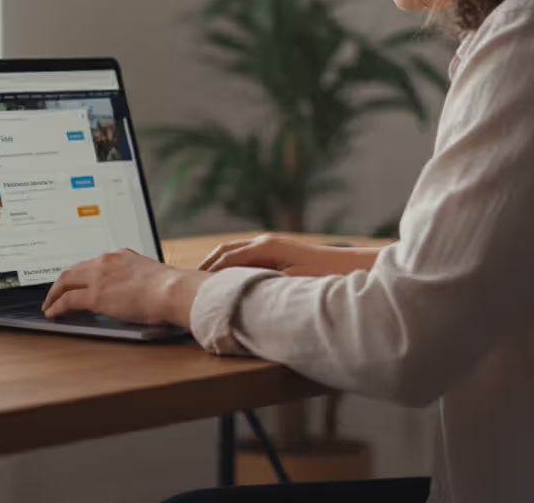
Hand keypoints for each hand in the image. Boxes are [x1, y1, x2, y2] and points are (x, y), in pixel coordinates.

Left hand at [42, 249, 208, 327]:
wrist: (174, 290)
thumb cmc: (171, 287)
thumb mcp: (149, 274)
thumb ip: (135, 278)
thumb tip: (131, 290)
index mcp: (120, 255)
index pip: (91, 263)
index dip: (79, 274)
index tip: (74, 282)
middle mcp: (106, 261)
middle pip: (73, 270)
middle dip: (61, 283)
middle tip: (54, 294)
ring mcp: (99, 277)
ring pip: (65, 282)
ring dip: (54, 294)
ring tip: (49, 305)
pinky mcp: (95, 295)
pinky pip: (67, 300)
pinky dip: (56, 306)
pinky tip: (53, 313)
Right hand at [197, 233, 381, 275]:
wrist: (350, 266)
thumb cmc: (323, 275)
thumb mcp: (290, 282)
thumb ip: (263, 285)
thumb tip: (238, 292)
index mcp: (264, 247)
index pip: (225, 261)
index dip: (207, 275)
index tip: (191, 290)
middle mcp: (264, 242)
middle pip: (224, 252)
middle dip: (204, 266)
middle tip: (184, 284)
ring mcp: (270, 245)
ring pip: (233, 254)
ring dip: (217, 266)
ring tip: (199, 284)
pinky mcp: (276, 252)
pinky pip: (245, 258)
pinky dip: (230, 268)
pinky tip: (227, 283)